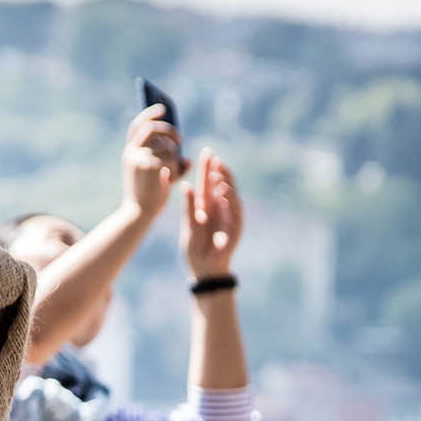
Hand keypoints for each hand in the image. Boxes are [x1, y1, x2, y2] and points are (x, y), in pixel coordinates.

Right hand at [121, 105, 188, 222]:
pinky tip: (170, 181)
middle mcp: (132, 152)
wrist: (139, 215)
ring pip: (167, 147)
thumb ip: (165, 163)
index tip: (163, 109)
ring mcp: (140, 158)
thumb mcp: (154, 176)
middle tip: (180, 139)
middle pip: (153, 128)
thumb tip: (187, 157)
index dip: (150, 114)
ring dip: (175, 159)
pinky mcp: (151, 165)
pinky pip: (172, 158)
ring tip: (171, 176)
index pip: (138, 126)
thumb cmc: (147, 198)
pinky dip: (176, 169)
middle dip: (169, 131)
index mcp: (129, 153)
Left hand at [181, 150, 242, 279]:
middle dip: (220, 170)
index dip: (208, 167)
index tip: (207, 152)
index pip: (208, 182)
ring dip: (226, 183)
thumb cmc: (195, 248)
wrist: (204, 269)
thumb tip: (185, 186)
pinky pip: (235, 211)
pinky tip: (225, 192)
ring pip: (231, 194)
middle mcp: (219, 207)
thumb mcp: (189, 226)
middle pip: (222, 183)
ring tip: (219, 173)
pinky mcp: (235, 227)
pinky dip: (231, 201)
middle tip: (215, 159)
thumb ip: (188, 207)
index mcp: (206, 204)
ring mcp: (229, 216)